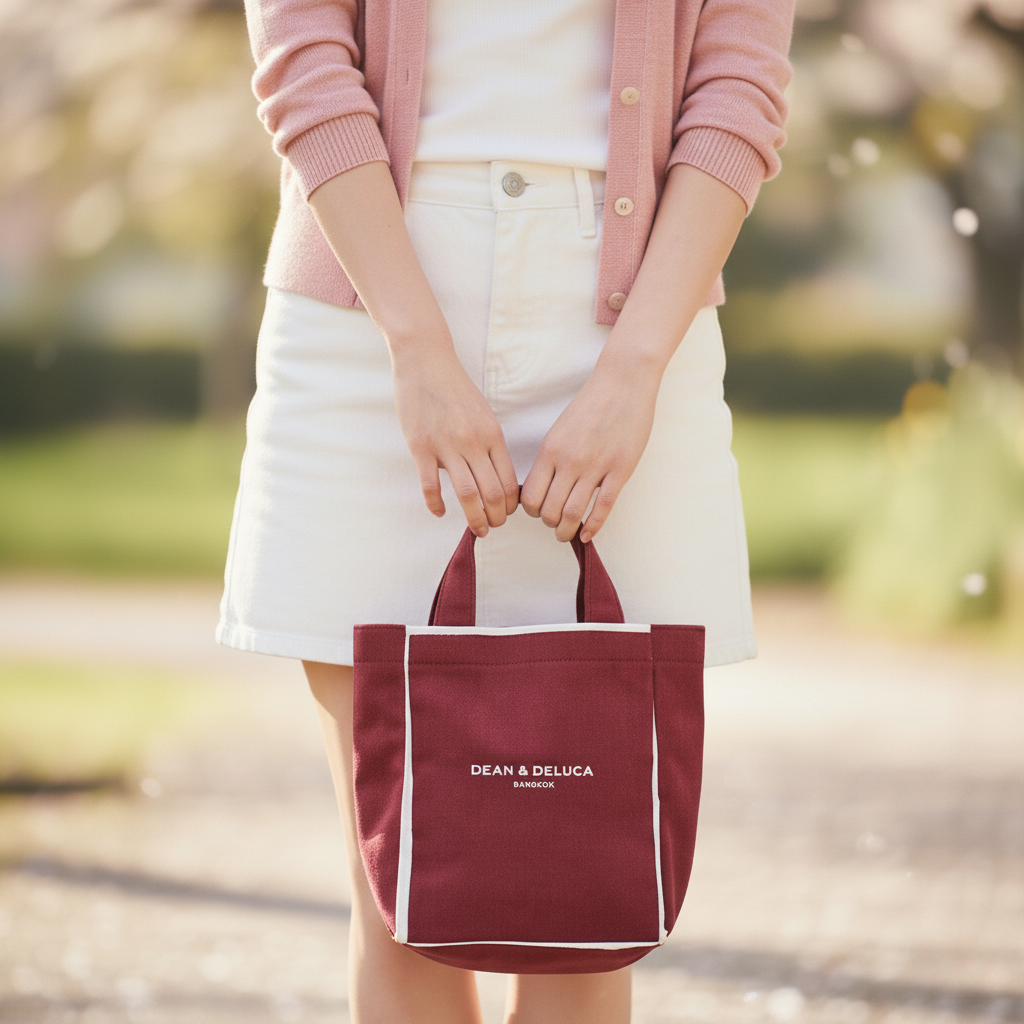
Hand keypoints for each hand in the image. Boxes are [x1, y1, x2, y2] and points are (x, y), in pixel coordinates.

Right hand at [391, 343, 518, 536]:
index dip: (510, 505)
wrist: (426, 361)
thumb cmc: (456, 389)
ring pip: (466, 494)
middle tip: (493, 528)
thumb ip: (490, 444)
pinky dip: (436, 504)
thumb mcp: (483, 414)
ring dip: (474, 519)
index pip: (509, 481)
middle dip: (496, 518)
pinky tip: (440, 512)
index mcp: (492, 435)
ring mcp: (446, 445)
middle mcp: (473, 442)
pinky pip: (430, 485)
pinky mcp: (421, 447)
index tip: (506, 513)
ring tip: (477, 529)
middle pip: (492, 493)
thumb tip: (496, 476)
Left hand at [520, 360, 658, 542]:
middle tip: (554, 525)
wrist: (623, 382)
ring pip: (573, 513)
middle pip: (549, 510)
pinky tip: (588, 535)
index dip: (531, 511)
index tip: (539, 511)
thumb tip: (543, 486)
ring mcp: (596, 467)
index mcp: (550, 450)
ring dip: (566, 530)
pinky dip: (593, 527)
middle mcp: (569, 461)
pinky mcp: (620, 470)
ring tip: (567, 534)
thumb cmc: (591, 405)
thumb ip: (551, 458)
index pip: (530, 496)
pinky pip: (603, 507)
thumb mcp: (560, 430)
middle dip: (549, 524)